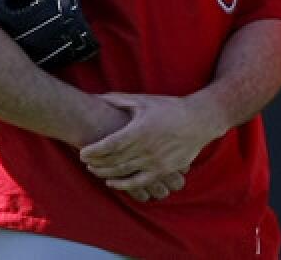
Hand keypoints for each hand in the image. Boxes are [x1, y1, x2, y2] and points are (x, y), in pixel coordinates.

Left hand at [79, 92, 222, 201]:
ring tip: (94, 170)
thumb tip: (97, 97)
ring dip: (105, 173)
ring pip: (123, 172)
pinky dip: (123, 185)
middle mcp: (147, 148)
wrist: (199, 121)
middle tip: (85, 161)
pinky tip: (111, 182)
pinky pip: (139, 182)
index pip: (110, 145)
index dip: (94, 150)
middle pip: (113, 160)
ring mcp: (155, 161)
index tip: (82, 151)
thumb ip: (119, 100)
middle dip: (96, 162)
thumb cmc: (169, 108)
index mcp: (140, 129)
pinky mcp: (163, 170)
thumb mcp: (144, 101)